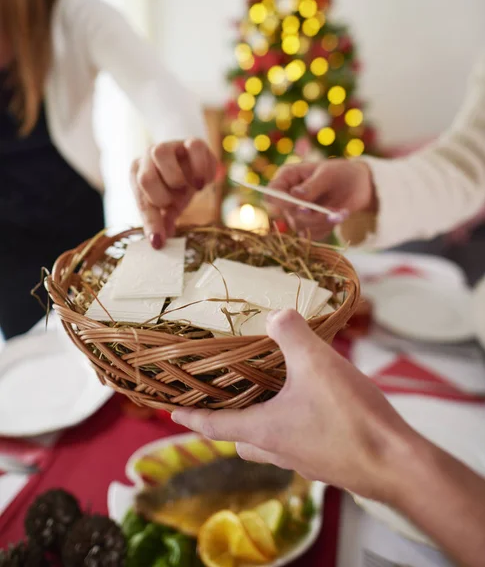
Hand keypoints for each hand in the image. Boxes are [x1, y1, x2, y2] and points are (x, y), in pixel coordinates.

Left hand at [131, 139, 217, 248]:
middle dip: (164, 197)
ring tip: (190, 188)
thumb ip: (162, 222)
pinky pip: (194, 148)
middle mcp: (149, 156)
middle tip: (176, 202)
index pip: (141, 201)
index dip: (152, 223)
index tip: (159, 242)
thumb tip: (158, 243)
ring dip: (177, 179)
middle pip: (146, 178)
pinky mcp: (192, 142)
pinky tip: (203, 182)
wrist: (194, 165)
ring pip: (161, 153)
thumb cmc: (176, 188)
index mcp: (138, 174)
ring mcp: (170, 146)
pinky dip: (201, 169)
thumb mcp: (168, 207)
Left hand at [172, 310, 414, 501]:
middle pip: (241, 439)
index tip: (170, 412)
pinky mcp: (330, 461)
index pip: (213, 426)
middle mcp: (280, 451)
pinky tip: (314, 404)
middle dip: (227, 421)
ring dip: (262, 423)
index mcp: (266, 431)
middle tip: (225, 398)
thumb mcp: (316, 363)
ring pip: (271, 443)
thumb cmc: (351, 418)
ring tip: (270, 394)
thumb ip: (292, 333)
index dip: (189, 417)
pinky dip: (294, 423)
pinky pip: (300, 442)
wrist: (398, 464)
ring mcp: (306, 460)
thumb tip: (276, 315)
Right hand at [269, 159, 376, 239]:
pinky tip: (337, 217)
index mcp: (287, 178)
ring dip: (322, 222)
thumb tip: (294, 195)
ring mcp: (297, 213)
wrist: (359, 185)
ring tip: (339, 211)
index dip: (281, 202)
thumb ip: (311, 186)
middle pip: (288, 214)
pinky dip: (327, 228)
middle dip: (312, 215)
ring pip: (300, 227)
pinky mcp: (308, 226)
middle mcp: (288, 197)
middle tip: (331, 209)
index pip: (272, 193)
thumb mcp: (328, 174)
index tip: (302, 206)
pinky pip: (311, 235)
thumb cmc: (341, 172)